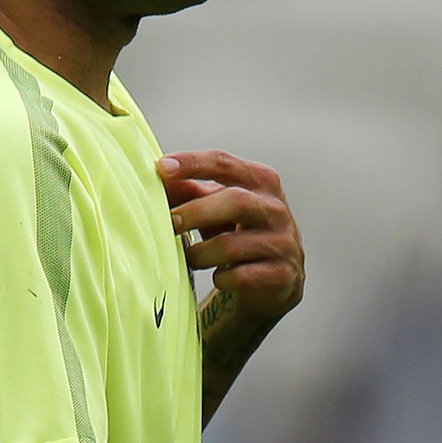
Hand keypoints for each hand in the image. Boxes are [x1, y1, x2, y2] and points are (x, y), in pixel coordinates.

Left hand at [157, 150, 304, 324]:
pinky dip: (221, 278)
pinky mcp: (283, 274)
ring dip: (201, 253)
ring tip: (190, 258)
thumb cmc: (241, 233)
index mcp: (261, 182)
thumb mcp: (218, 207)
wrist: (277, 277)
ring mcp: (283, 242)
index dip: (192, 164)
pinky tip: (219, 277)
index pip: (225, 164)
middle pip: (235, 201)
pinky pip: (241, 276)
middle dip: (196, 211)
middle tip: (171, 222)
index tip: (162, 167)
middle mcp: (276, 208)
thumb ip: (190, 191)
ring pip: (232, 245)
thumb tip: (158, 178)